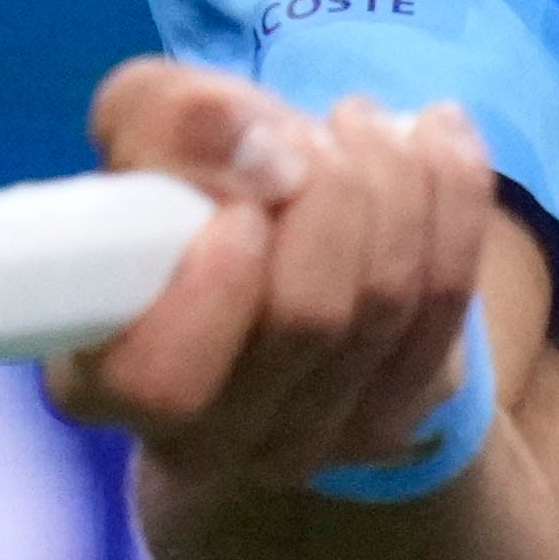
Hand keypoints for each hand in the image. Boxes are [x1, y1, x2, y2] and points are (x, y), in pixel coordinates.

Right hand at [46, 57, 498, 505]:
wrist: (269, 254)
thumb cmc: (184, 192)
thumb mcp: (143, 128)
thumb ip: (169, 119)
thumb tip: (263, 149)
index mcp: (104, 381)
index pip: (160, 379)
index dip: (214, 281)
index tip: (242, 205)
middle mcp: (207, 439)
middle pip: (306, 320)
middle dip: (328, 189)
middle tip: (309, 131)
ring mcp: (312, 440)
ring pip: (385, 301)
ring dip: (390, 177)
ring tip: (358, 123)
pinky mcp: (400, 414)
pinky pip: (450, 295)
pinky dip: (454, 192)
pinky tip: (434, 137)